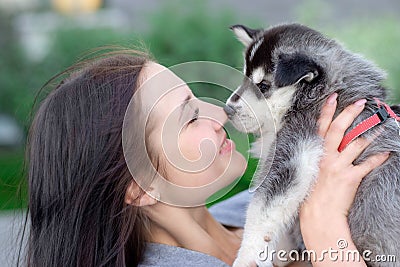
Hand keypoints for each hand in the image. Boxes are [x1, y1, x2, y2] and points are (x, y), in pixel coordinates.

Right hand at [299, 93, 388, 265]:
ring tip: (380, 124)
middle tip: (361, 102)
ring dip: (370, 132)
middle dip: (350, 113)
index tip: (334, 97)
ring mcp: (339, 166)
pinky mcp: (351, 177)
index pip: (320, 128)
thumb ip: (317, 156)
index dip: (327, 111)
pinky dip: (378, 157)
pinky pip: (368, 164)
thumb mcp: (308, 171)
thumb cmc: (310, 194)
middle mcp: (326, 157)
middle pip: (339, 130)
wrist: (318, 215)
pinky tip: (386, 152)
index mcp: (314, 154)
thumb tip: (326, 146)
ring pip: (357, 144)